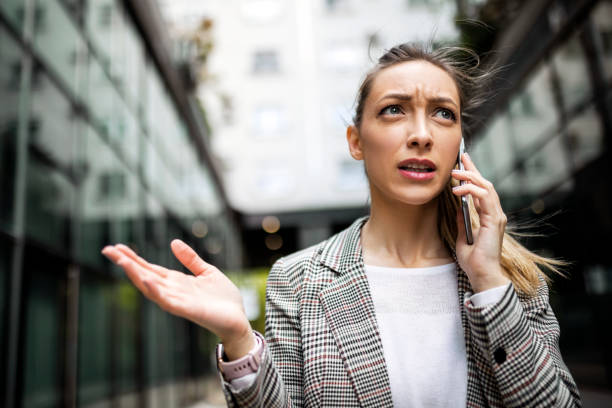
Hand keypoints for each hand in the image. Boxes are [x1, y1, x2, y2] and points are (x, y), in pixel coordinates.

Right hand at [101, 240, 254, 359]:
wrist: (239, 319)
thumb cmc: (224, 299)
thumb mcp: (207, 272)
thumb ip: (190, 259)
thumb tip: (173, 242)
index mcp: (176, 281)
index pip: (150, 268)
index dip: (133, 258)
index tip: (116, 247)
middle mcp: (173, 291)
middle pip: (144, 275)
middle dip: (126, 263)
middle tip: (107, 250)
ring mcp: (178, 300)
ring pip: (151, 287)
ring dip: (136, 275)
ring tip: (121, 261)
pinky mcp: (187, 309)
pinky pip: (167, 301)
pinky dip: (156, 291)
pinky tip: (146, 280)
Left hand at [451, 153, 509, 292]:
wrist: (482, 274)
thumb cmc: (474, 261)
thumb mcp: (463, 237)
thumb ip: (463, 221)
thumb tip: (458, 207)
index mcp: (489, 217)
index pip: (482, 190)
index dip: (474, 175)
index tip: (464, 163)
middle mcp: (495, 214)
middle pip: (486, 184)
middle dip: (473, 170)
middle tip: (461, 158)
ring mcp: (496, 217)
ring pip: (486, 188)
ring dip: (471, 177)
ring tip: (455, 173)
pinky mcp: (494, 221)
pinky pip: (484, 198)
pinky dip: (471, 191)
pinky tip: (458, 190)